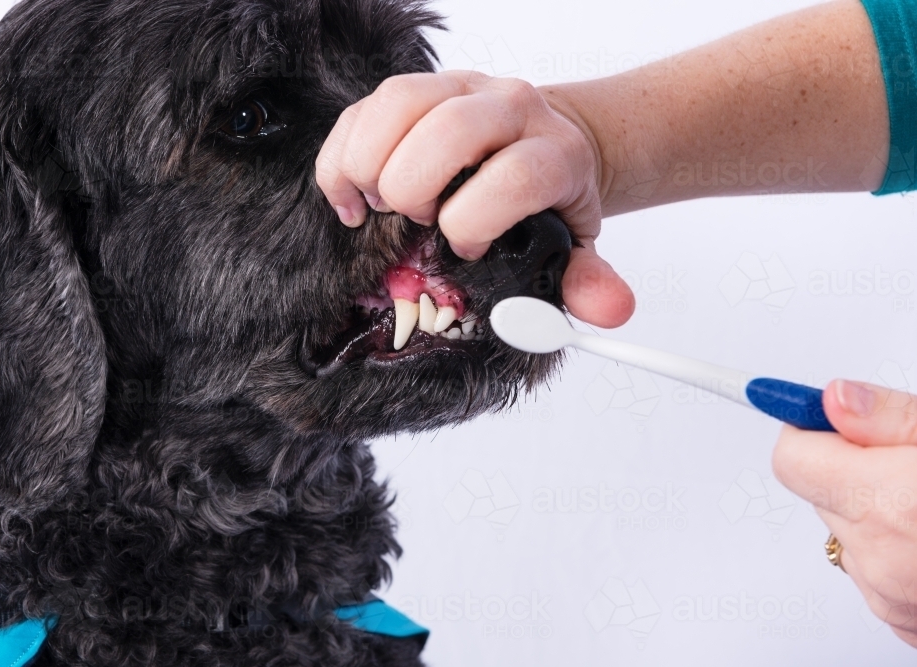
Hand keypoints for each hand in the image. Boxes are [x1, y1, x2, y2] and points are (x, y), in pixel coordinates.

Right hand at [314, 70, 634, 327]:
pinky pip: (362, 111)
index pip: (514, 176)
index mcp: (554, 151)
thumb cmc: (550, 202)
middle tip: (418, 223)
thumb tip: (609, 308)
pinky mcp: (416, 88)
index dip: (476, 222)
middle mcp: (509, 107)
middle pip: (449, 131)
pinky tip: (352, 199)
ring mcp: (460, 87)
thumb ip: (590, 281)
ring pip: (397, 106)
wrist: (548, 141)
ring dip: (372, 169)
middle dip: (417, 191)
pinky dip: (342, 160)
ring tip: (379, 207)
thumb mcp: (576, 242)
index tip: (464, 248)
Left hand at [773, 380, 916, 646]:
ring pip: (849, 534)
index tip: (832, 417)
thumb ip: (892, 417)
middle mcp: (881, 558)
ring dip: (877, 511)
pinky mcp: (907, 623)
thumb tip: (834, 398)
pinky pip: (877, 573)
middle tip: (909, 458)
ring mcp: (893, 597)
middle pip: (821, 493)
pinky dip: (900, 551)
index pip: (791, 458)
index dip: (812, 429)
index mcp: (887, 502)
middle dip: (854, 467)